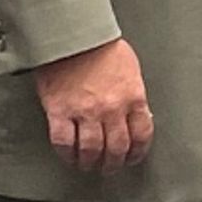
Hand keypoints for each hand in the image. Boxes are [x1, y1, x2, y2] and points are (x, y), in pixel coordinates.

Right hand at [32, 39, 153, 172]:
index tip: (132, 157)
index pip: (142, 134)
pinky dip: (67, 154)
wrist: (70, 34)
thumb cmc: (99, 45)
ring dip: (91, 163)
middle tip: (109, 167)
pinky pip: (64, 143)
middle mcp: (111, 108)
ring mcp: (85, 112)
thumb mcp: (129, 68)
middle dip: (114, 163)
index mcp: (132, 96)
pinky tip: (69, 156)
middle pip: (117, 148)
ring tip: (88, 165)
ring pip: (92, 151)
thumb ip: (132, 93)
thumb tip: (136, 113)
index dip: (138, 152)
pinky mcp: (59, 112)